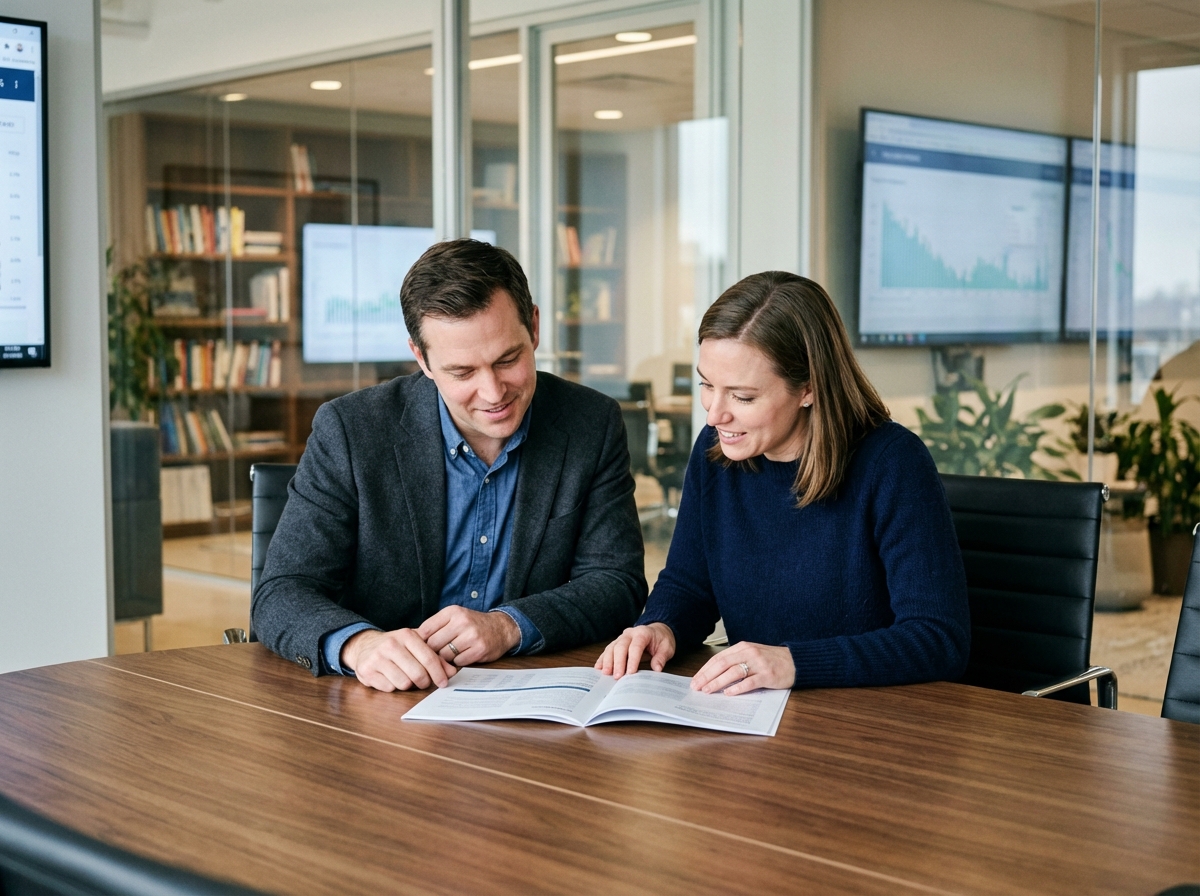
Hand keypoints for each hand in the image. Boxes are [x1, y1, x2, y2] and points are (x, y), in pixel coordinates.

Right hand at [341, 628, 456, 691]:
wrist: (364, 645)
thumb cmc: (395, 647)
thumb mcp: (414, 645)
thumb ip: (434, 656)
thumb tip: (451, 672)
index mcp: (406, 635)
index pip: (429, 658)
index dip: (439, 673)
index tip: (444, 682)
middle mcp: (391, 644)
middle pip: (418, 674)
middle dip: (424, 682)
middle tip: (424, 682)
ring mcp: (377, 658)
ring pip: (404, 683)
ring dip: (408, 685)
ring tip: (404, 676)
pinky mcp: (366, 671)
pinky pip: (389, 688)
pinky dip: (393, 687)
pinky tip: (390, 678)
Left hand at [418, 606, 520, 667]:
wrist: (501, 628)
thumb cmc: (473, 624)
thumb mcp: (455, 617)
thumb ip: (436, 625)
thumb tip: (412, 640)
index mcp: (452, 612)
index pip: (425, 630)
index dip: (422, 641)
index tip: (423, 646)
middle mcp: (462, 621)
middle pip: (433, 644)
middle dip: (433, 652)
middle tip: (437, 653)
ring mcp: (471, 636)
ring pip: (445, 655)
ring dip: (446, 658)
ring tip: (452, 653)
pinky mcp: (479, 649)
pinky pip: (458, 662)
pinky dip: (458, 662)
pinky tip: (464, 655)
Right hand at [595, 623, 675, 678]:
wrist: (657, 631)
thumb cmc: (661, 640)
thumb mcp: (667, 647)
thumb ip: (661, 657)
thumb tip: (657, 668)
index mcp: (642, 633)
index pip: (635, 646)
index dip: (632, 660)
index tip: (630, 673)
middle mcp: (629, 634)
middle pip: (620, 647)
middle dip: (618, 662)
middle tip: (617, 677)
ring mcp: (621, 637)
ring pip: (611, 648)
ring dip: (608, 661)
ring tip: (606, 673)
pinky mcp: (616, 643)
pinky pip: (608, 650)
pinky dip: (603, 659)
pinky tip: (599, 668)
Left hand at [691, 642, 794, 694]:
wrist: (795, 661)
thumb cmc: (771, 660)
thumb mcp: (751, 654)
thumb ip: (735, 661)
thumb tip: (714, 674)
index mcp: (742, 647)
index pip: (718, 658)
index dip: (705, 669)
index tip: (695, 679)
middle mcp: (749, 653)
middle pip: (723, 664)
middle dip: (707, 676)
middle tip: (697, 686)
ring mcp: (758, 664)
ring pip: (733, 672)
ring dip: (718, 682)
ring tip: (708, 690)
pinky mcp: (767, 675)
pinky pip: (750, 682)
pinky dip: (738, 688)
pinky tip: (729, 693)